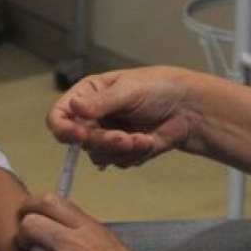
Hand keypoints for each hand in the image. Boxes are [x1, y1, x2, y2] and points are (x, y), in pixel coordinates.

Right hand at [48, 68, 192, 168]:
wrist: (190, 109)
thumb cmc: (160, 88)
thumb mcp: (129, 90)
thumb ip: (101, 102)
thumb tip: (74, 107)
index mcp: (87, 95)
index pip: (59, 115)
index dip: (63, 128)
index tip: (78, 135)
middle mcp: (92, 117)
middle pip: (79, 141)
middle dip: (105, 141)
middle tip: (126, 138)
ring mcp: (106, 136)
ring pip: (98, 155)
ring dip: (123, 150)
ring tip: (145, 138)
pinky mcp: (121, 152)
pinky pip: (117, 162)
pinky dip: (134, 155)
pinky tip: (149, 141)